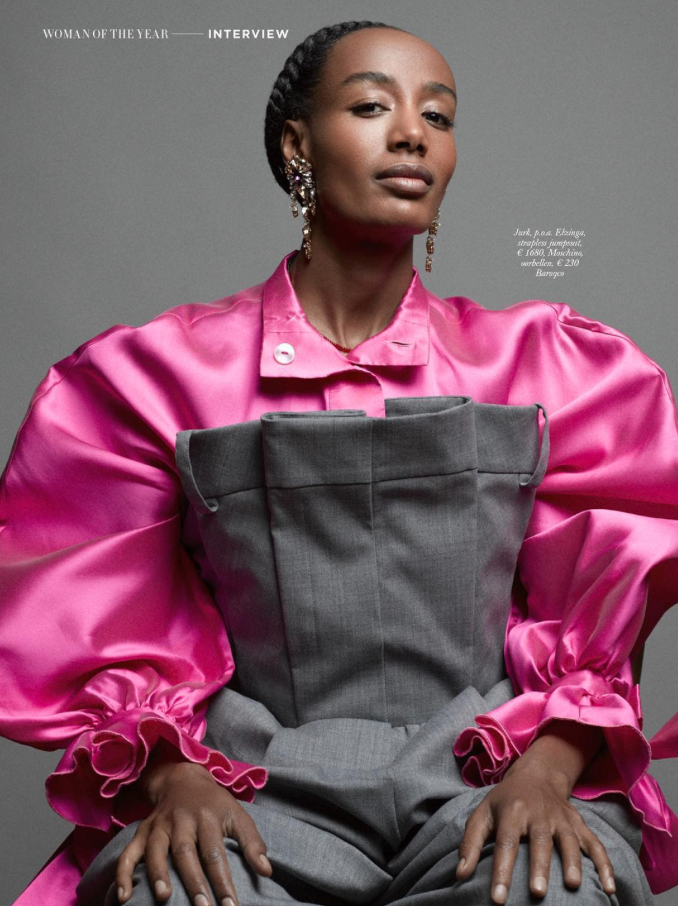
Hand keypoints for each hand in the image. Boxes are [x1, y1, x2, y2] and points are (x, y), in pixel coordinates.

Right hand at [116, 756, 271, 904]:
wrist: (183, 779)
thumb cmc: (215, 804)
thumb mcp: (238, 815)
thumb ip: (252, 843)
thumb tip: (266, 872)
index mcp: (208, 817)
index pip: (216, 853)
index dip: (224, 881)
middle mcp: (182, 820)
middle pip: (186, 852)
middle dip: (194, 882)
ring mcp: (160, 825)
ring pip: (156, 849)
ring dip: (158, 873)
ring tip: (163, 898)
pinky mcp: (143, 830)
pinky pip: (129, 852)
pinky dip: (124, 872)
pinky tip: (123, 896)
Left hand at [455, 748, 615, 902]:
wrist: (537, 774)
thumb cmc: (505, 801)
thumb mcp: (482, 814)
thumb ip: (470, 843)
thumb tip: (460, 875)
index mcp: (512, 810)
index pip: (505, 843)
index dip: (501, 871)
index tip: (497, 898)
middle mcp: (538, 813)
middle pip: (539, 840)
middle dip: (539, 866)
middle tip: (538, 892)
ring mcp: (562, 818)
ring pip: (569, 840)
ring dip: (572, 862)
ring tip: (573, 886)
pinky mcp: (580, 824)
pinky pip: (595, 844)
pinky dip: (604, 864)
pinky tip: (609, 887)